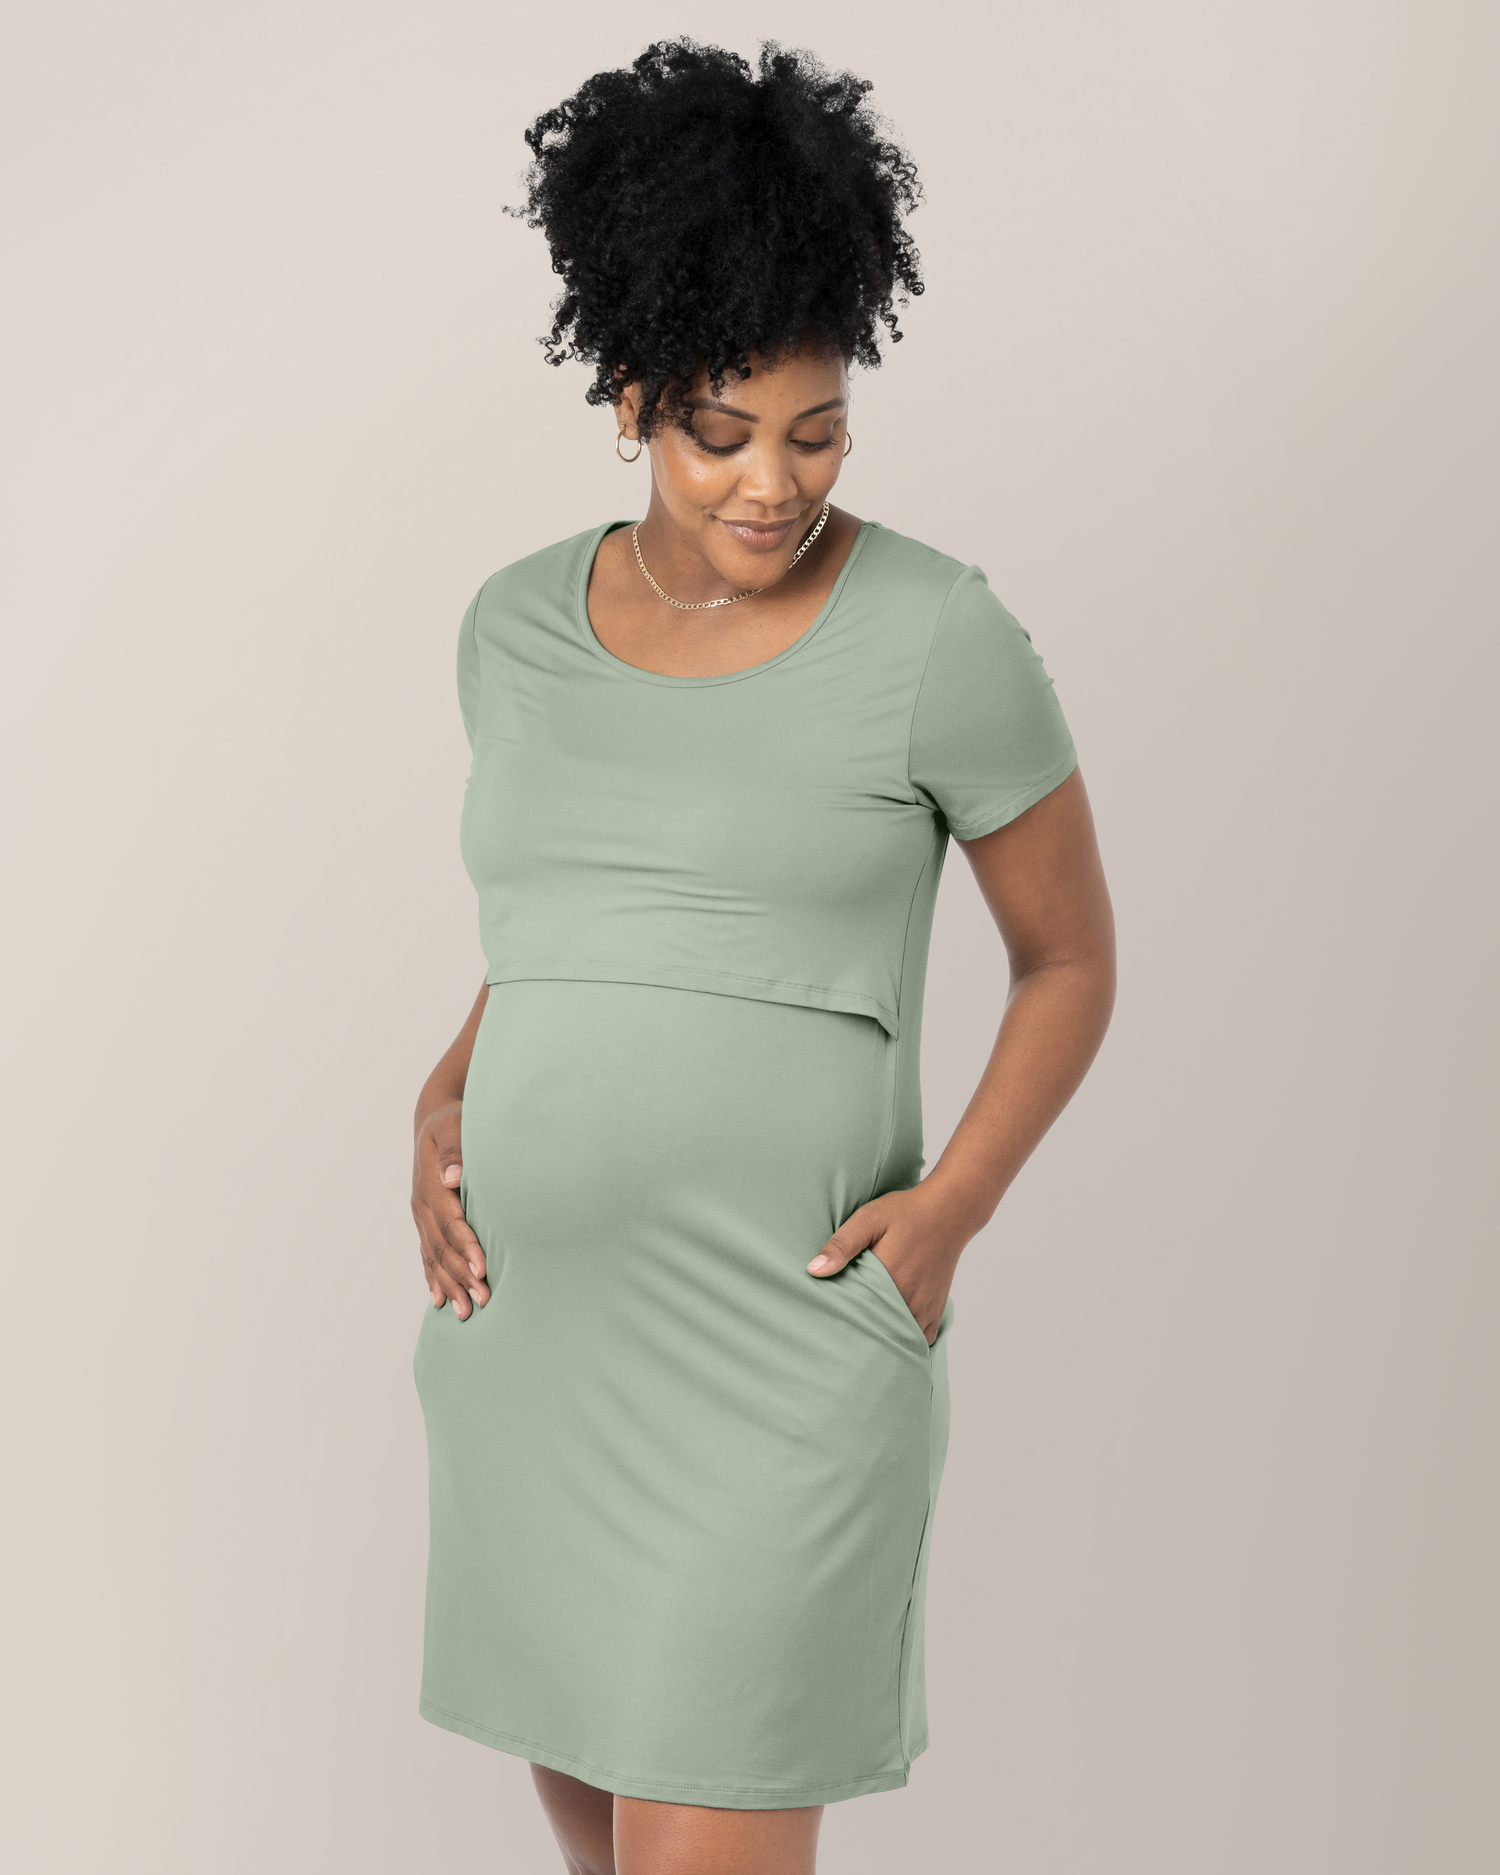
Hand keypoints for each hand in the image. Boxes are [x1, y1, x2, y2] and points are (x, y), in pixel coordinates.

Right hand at [411, 1099, 488, 1318]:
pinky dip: (434, 1278)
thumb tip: (451, 1177)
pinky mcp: (424, 1221)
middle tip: (481, 1300)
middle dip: (461, 1275)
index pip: (450, 1221)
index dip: (466, 1245)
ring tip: (465, 1312)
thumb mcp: (453, 1125)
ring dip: (450, 1284)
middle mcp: (422, 1204)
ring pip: (434, 1256)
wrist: (434, 1119)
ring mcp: (420, 1215)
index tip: (482, 1268)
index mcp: (430, 1183)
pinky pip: (427, 1254)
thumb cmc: (453, 1121)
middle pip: (442, 1246)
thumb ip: (453, 1150)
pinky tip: (441, 1301)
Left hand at [806, 1182, 973, 1345]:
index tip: (828, 1321)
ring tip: (864, 1333)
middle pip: (878, 1332)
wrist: (948, 1211)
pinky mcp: (936, 1309)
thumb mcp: (868, 1219)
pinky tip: (892, 1329)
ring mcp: (925, 1308)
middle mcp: (909, 1300)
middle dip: (860, 1334)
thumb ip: (842, 1245)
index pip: (857, 1317)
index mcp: (888, 1281)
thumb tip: (814, 1271)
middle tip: (842, 1332)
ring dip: (884, 1337)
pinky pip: (921, 1338)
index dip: (841, 1322)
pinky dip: (907, 1338)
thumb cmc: (906, 1213)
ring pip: (900, 1338)